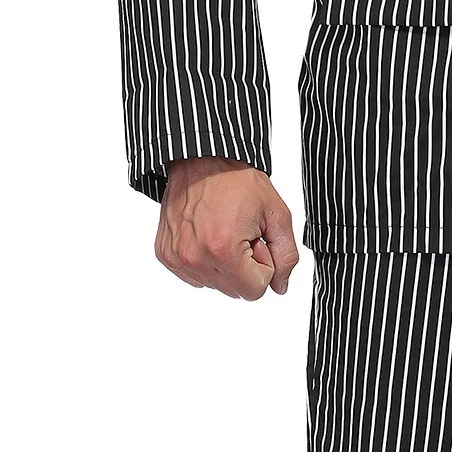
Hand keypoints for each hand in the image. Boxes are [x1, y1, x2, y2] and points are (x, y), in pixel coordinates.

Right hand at [155, 157, 299, 300]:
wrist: (202, 159)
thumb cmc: (238, 181)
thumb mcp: (277, 215)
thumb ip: (286, 256)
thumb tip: (280, 287)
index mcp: (224, 249)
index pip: (255, 291)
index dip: (263, 265)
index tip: (256, 239)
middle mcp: (195, 257)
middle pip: (234, 291)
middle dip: (244, 267)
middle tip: (240, 233)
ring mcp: (177, 257)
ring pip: (215, 285)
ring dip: (225, 264)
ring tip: (223, 231)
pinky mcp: (165, 254)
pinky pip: (195, 276)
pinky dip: (206, 261)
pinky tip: (207, 234)